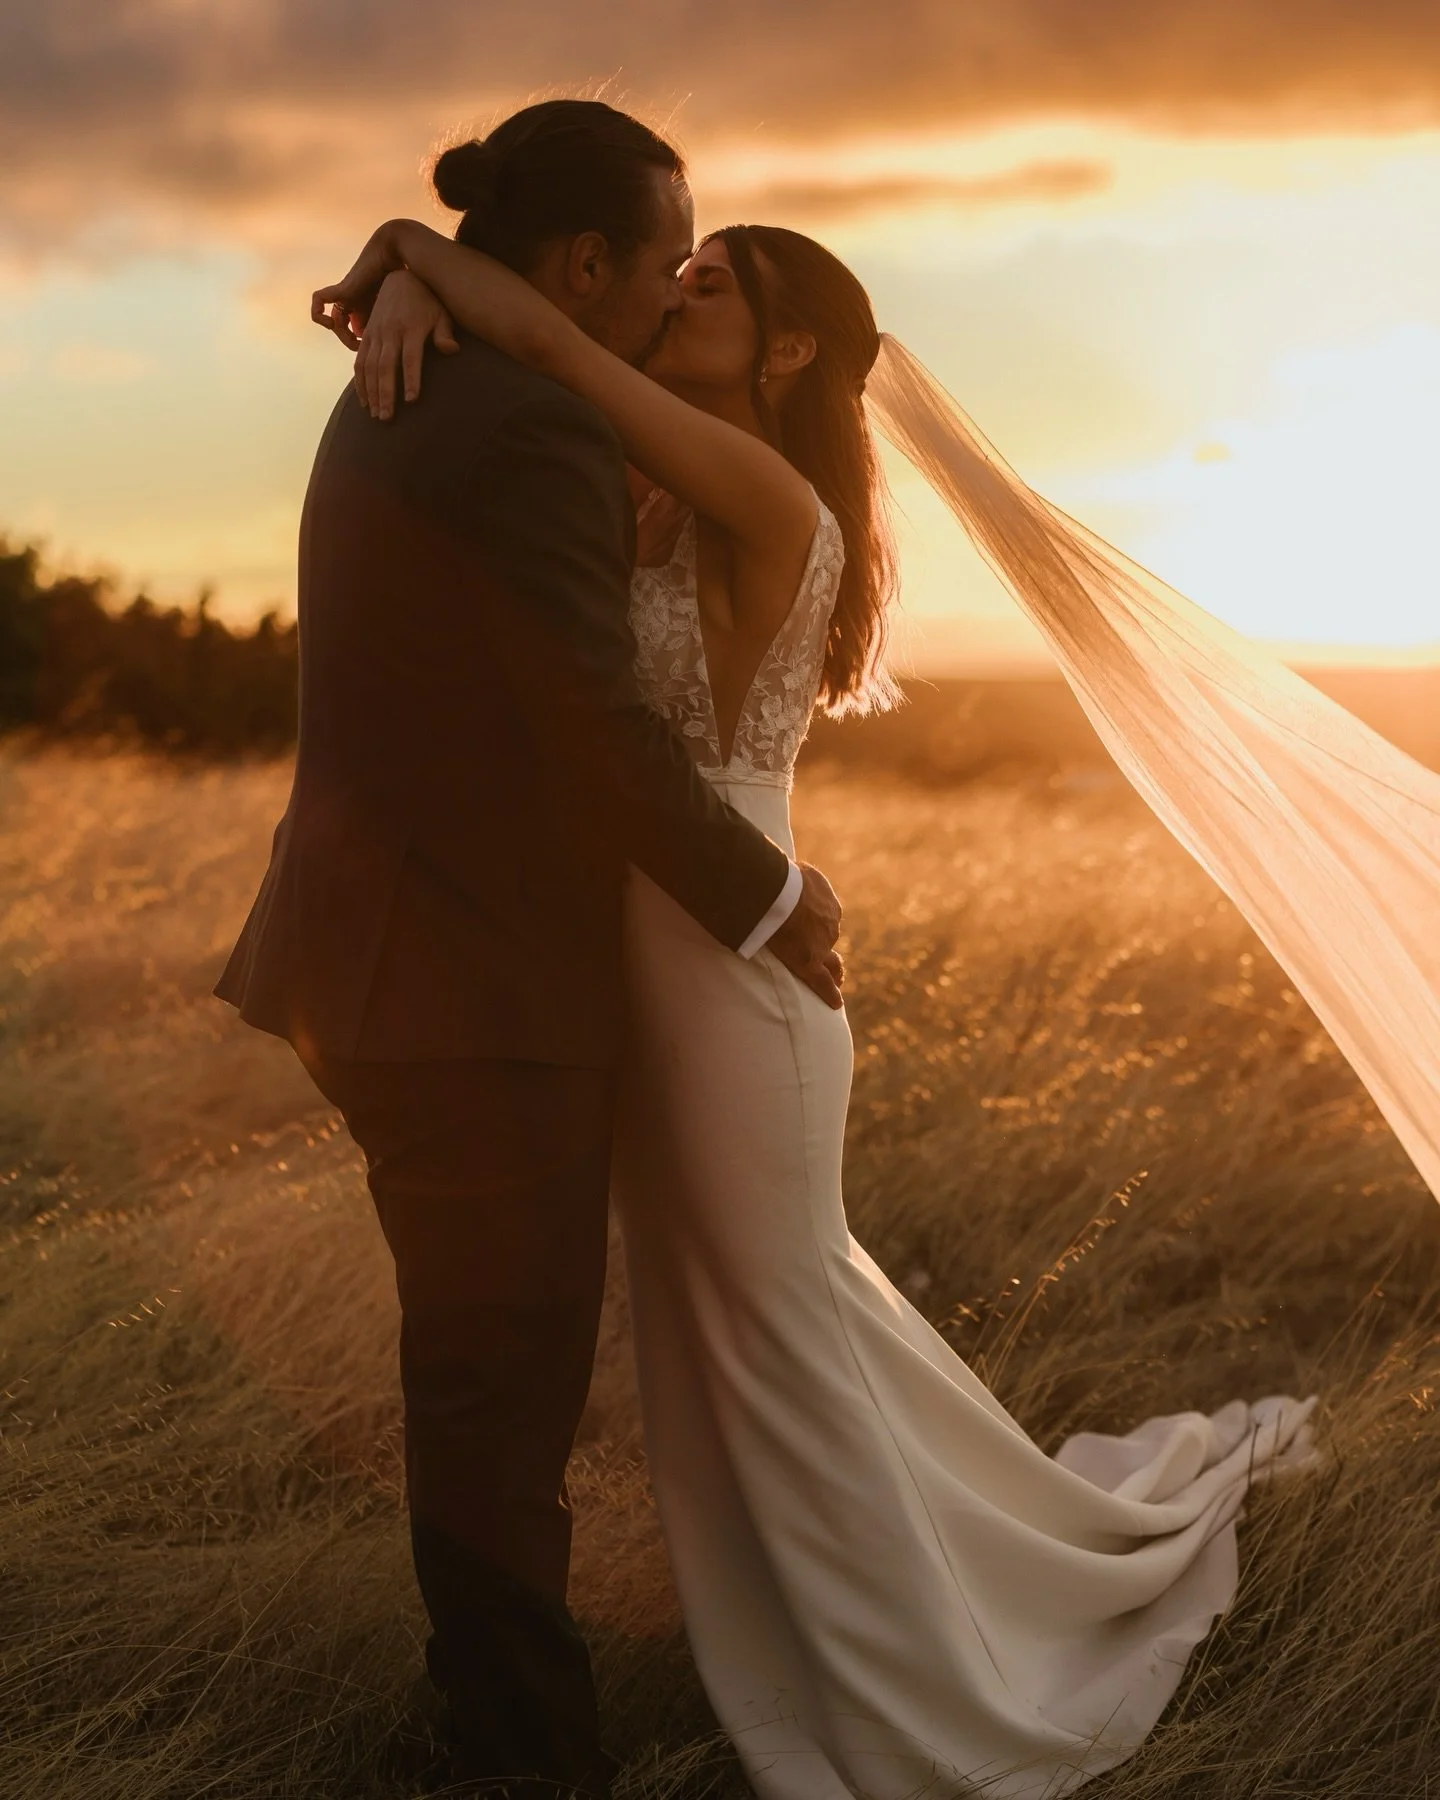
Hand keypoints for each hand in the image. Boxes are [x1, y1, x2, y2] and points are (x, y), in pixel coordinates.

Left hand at [311, 226, 403, 350]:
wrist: (400, 253)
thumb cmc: (412, 282)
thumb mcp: (411, 312)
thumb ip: (411, 330)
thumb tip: (429, 349)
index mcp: (371, 309)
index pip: (358, 335)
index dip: (364, 348)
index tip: (374, 352)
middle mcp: (357, 303)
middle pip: (345, 330)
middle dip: (351, 342)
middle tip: (363, 347)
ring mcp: (347, 296)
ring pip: (334, 321)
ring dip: (341, 334)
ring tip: (355, 338)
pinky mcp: (341, 288)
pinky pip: (319, 300)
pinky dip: (318, 313)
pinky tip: (331, 323)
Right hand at [351, 270, 458, 417]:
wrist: (400, 280)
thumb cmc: (427, 303)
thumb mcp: (441, 313)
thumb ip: (445, 333)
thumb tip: (452, 351)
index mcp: (411, 328)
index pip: (410, 357)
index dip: (411, 378)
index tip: (412, 400)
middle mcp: (390, 332)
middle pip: (386, 366)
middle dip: (385, 393)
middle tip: (387, 418)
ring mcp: (375, 334)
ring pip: (369, 366)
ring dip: (371, 392)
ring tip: (376, 415)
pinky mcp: (366, 336)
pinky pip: (359, 361)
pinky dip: (360, 382)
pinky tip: (365, 402)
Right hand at [766, 863, 844, 1009]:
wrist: (777, 893)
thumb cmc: (778, 877)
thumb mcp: (792, 869)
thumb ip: (792, 876)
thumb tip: (776, 870)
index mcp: (826, 901)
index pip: (824, 916)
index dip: (817, 923)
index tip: (812, 926)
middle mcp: (830, 923)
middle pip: (828, 938)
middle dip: (825, 945)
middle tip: (824, 955)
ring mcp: (821, 945)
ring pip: (829, 960)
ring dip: (830, 968)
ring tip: (833, 979)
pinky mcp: (809, 962)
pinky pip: (822, 982)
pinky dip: (829, 993)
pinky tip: (835, 1004)